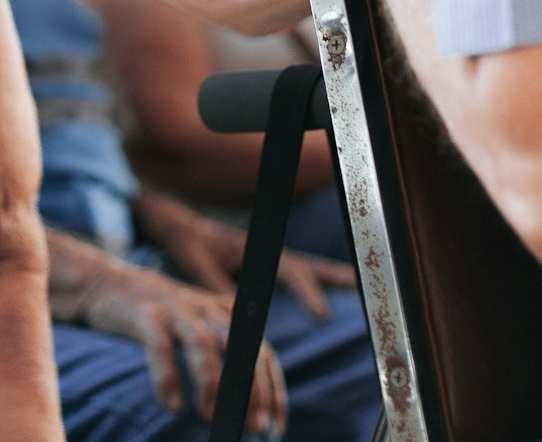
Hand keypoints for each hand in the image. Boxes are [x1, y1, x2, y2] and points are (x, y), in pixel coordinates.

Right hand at [75, 259, 287, 433]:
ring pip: (203, 344)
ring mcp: (175, 308)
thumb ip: (220, 359)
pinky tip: (170, 404)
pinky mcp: (145, 314)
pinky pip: (159, 346)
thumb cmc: (158, 319)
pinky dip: (167, 376)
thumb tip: (243, 413)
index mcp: (225, 313)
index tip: (273, 426)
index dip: (272, 391)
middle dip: (251, 390)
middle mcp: (206, 308)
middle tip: (250, 427)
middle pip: (241, 347)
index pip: (262, 352)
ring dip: (211, 384)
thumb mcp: (196, 330)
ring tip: (208, 418)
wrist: (105, 283)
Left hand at [136, 188, 357, 317]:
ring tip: (361, 287)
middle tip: (364, 290)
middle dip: (338, 278)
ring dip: (335, 277)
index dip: (308, 293)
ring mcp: (269, 258)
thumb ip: (215, 285)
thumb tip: (235, 311)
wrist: (177, 226)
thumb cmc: (185, 242)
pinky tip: (330, 297)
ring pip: (309, 267)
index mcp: (255, 249)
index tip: (322, 314)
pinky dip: (317, 281)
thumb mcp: (195, 262)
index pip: (290, 272)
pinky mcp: (265, 266)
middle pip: (311, 265)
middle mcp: (267, 252)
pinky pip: (298, 274)